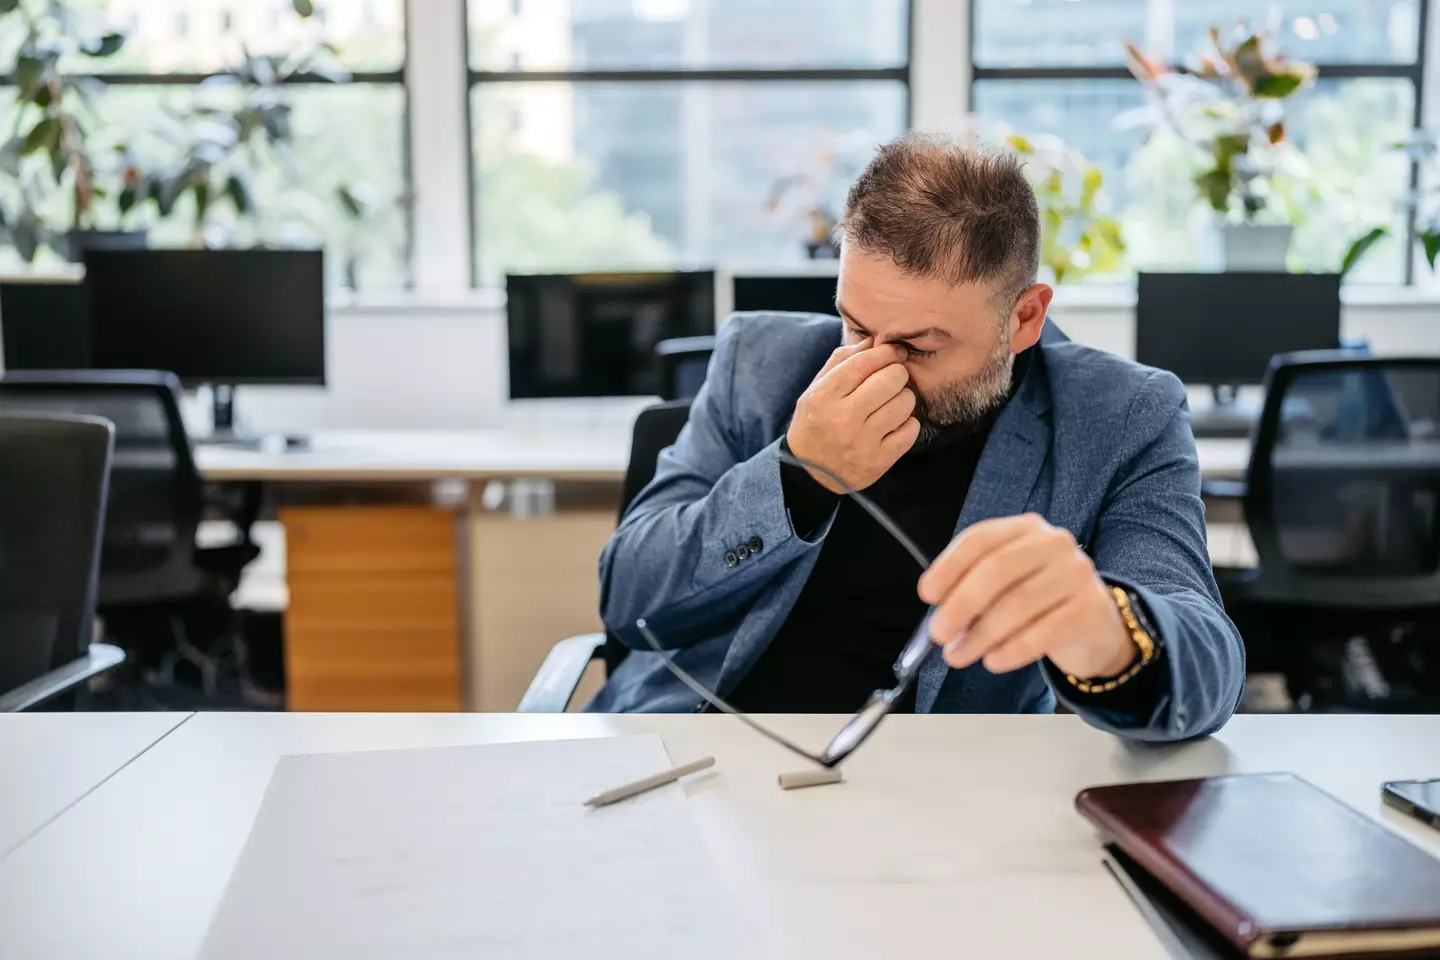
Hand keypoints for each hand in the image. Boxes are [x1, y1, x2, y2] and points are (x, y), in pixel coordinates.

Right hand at [786, 338, 919, 492]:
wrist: (810, 472)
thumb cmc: (815, 423)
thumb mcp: (816, 389)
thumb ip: (841, 361)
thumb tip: (874, 341)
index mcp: (824, 397)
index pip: (864, 362)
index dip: (885, 352)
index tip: (894, 352)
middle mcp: (844, 418)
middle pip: (891, 379)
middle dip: (896, 374)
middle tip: (892, 380)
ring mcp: (863, 441)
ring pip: (905, 403)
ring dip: (903, 399)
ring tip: (892, 403)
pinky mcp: (880, 460)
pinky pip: (911, 430)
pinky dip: (908, 423)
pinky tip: (895, 424)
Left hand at [916, 514, 1134, 679]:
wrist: (1095, 627)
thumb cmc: (1039, 602)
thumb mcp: (1006, 584)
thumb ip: (973, 587)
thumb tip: (938, 608)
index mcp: (1026, 528)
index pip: (981, 539)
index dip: (949, 566)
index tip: (927, 595)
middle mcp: (1054, 544)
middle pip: (997, 570)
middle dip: (961, 604)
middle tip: (938, 634)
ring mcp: (1077, 574)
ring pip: (1018, 604)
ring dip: (981, 635)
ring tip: (958, 656)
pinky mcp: (1091, 608)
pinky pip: (1043, 632)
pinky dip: (1012, 650)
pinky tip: (993, 662)